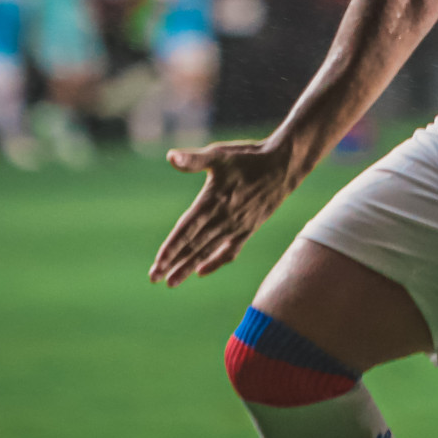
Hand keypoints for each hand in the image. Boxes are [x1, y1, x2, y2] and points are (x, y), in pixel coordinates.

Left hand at [149, 139, 300, 285]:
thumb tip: (170, 157)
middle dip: (173, 264)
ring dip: (188, 267)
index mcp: (212, 202)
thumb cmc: (249, 158)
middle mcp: (223, 219)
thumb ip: (194, 160)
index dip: (170, 249)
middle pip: (194, 246)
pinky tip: (202, 271)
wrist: (284, 166)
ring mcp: (236, 227)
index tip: (157, 266)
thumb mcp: (220, 154)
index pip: (186, 231)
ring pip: (208, 251)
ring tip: (172, 283)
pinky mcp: (248, 229)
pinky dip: (215, 262)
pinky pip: (229, 251)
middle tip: (154, 279)